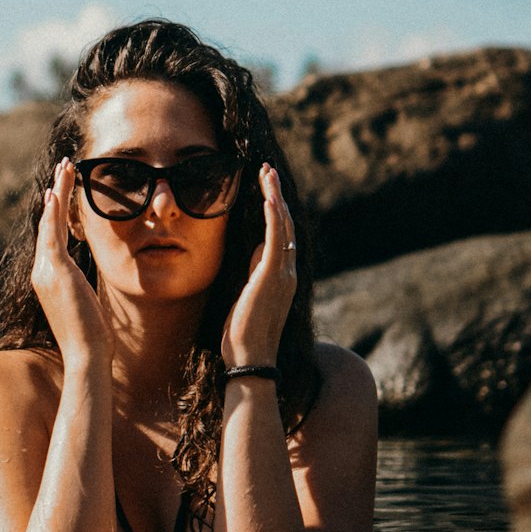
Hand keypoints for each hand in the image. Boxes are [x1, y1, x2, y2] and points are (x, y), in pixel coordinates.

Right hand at [30, 159, 114, 365]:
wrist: (86, 355)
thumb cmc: (92, 337)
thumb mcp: (87, 305)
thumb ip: (82, 289)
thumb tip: (87, 285)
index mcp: (49, 279)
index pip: (52, 237)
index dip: (57, 212)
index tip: (60, 191)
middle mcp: (41, 272)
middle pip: (49, 223)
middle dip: (57, 193)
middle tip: (63, 166)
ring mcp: (45, 271)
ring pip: (50, 222)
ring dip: (58, 192)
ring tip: (65, 167)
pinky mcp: (54, 271)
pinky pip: (52, 233)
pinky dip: (54, 211)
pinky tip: (56, 193)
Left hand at [220, 164, 297, 368]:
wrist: (249, 361)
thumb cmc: (243, 335)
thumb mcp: (247, 295)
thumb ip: (254, 272)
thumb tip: (256, 251)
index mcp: (281, 276)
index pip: (281, 233)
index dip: (275, 208)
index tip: (266, 187)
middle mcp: (288, 271)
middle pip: (285, 223)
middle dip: (275, 195)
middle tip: (267, 171)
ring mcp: (283, 273)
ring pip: (283, 226)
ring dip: (275, 197)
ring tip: (267, 173)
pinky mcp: (272, 276)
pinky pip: (276, 240)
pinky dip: (274, 217)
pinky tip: (270, 198)